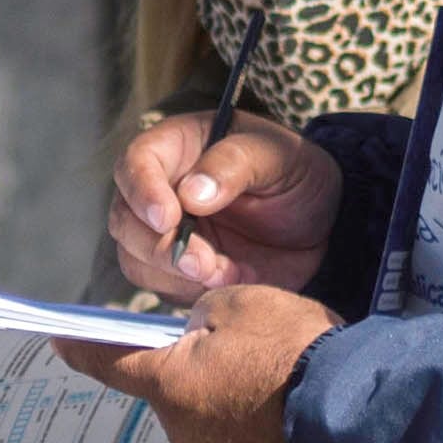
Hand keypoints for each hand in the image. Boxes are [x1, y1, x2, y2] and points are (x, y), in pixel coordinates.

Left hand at [60, 285, 339, 442]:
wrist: (354, 410)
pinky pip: (234, 439)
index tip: (59, 342)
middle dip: (186, 366)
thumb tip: (197, 333)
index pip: (109, 363)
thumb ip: (199, 315)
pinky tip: (279, 403)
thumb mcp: (238, 302)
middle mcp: (181, 429)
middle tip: (228, 343)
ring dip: (220, 397)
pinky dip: (246, 422)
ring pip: (203, 415)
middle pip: (167, 389)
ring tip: (267, 375)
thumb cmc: (293, 348)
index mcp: (168, 383)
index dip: (82, 349)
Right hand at [109, 112, 341, 299]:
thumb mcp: (278, 155)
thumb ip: (236, 165)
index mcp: (176, 149)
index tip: (168, 218)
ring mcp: (164, 235)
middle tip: (201, 263)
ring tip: (222, 273)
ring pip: (136, 260)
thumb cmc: (295, 172)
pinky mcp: (178, 272)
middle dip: (157, 247)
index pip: (135, 164)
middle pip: (125, 220)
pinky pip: (165, 289)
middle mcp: (160, 191)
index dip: (142, 191)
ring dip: (172, 275)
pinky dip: (190, 292)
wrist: (317, 221)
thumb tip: (191, 194)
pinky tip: (229, 280)